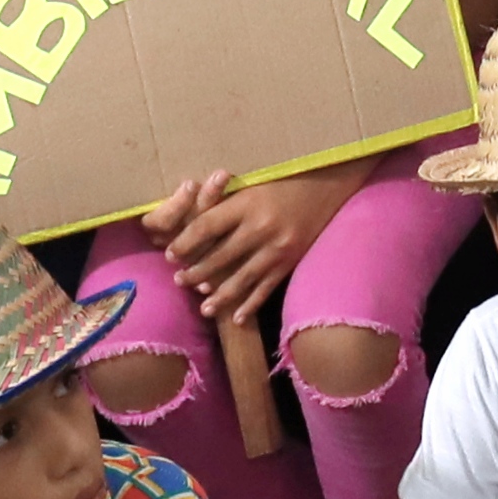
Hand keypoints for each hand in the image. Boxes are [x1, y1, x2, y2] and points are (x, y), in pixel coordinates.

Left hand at [147, 159, 369, 328]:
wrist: (327, 186)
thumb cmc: (283, 181)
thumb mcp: (253, 184)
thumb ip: (226, 202)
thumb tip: (192, 224)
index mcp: (247, 202)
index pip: (206, 226)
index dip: (185, 242)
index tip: (170, 253)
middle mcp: (260, 227)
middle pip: (220, 256)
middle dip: (196, 272)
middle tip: (178, 281)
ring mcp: (277, 248)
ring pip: (241, 279)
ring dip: (219, 295)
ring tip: (203, 307)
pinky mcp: (290, 262)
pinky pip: (266, 288)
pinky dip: (250, 305)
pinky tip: (237, 317)